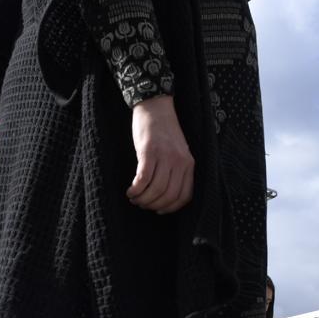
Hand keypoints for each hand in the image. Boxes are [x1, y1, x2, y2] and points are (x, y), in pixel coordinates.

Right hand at [127, 96, 194, 212]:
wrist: (155, 107)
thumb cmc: (164, 132)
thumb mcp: (178, 152)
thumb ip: (176, 171)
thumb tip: (165, 196)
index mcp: (188, 164)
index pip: (184, 196)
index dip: (170, 208)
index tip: (158, 210)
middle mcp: (179, 162)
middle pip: (168, 196)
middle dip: (153, 205)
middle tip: (142, 204)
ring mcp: (164, 157)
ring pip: (155, 190)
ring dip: (142, 199)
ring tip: (134, 198)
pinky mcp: (149, 152)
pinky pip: (143, 179)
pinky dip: (135, 190)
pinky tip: (130, 191)